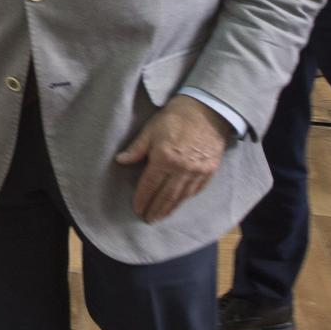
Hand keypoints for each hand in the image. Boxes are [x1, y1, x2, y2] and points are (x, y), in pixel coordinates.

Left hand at [115, 96, 230, 223]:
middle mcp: (181, 169)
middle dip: (155, 209)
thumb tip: (120, 160)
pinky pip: (196, 190)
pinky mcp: (210, 171)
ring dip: (170, 209)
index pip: (149, 185)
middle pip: (165, 196)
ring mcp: (197, 171)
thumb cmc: (175, 117)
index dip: (142, 199)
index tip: (137, 208)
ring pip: (181, 196)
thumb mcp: (151, 130)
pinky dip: (185, 199)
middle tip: (148, 219)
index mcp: (164, 158)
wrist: (207, 110)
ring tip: (161, 217)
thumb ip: (136, 149)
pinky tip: (179, 204)